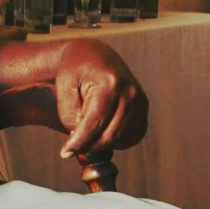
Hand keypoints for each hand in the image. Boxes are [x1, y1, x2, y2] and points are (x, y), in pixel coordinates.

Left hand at [55, 40, 146, 156]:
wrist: (93, 54)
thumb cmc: (75, 71)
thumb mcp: (65, 88)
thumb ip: (70, 115)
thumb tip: (82, 140)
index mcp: (110, 84)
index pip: (94, 123)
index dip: (79, 142)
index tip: (65, 153)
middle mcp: (130, 91)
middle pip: (110, 135)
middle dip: (89, 146)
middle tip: (73, 147)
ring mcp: (140, 99)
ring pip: (121, 138)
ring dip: (102, 144)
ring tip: (86, 136)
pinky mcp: (144, 106)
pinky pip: (133, 135)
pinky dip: (118, 141)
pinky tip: (102, 134)